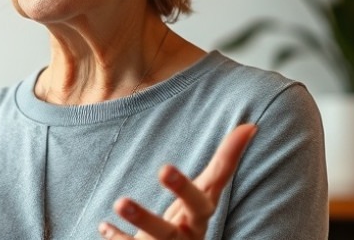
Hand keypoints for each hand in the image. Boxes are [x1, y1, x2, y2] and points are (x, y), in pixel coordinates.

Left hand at [98, 123, 256, 238]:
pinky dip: (116, 239)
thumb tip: (250, 125)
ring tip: (115, 204)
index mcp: (198, 219)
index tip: (164, 168)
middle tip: (120, 201)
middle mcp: (184, 238)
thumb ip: (225, 162)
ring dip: (129, 229)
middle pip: (166, 234)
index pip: (196, 204)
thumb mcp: (207, 191)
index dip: (183, 188)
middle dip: (146, 219)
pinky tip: (103, 225)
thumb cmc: (192, 217)